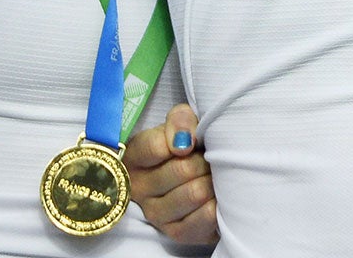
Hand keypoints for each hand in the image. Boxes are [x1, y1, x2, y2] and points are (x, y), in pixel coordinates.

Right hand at [125, 104, 217, 245]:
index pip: (154, 147)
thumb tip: (184, 141)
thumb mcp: (181, 123)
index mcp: (135, 158)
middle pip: (182, 170)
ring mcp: (155, 214)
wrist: (195, 175)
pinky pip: (204, 218)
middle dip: (204, 161)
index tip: (193, 141)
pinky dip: (217, 204)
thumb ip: (180, 120)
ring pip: (195, 194)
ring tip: (212, 176)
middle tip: (209, 158)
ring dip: (212, 181)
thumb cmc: (186, 144)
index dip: (181, 139)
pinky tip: (215, 196)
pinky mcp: (176, 233)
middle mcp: (139, 189)